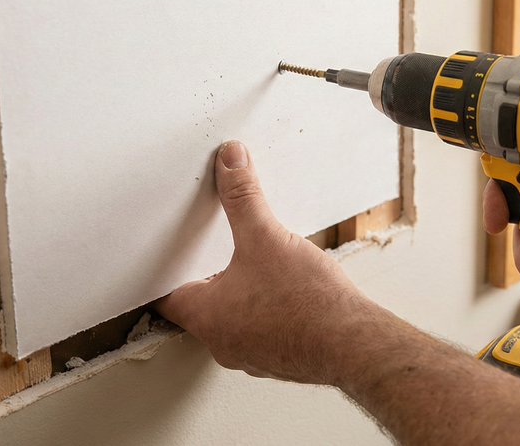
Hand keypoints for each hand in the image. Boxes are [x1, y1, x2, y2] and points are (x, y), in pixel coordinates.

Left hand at [155, 141, 375, 383]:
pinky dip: (267, 310)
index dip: (168, 271)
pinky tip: (285, 290)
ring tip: (255, 267)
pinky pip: (262, 330)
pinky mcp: (280, 357)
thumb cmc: (307, 304)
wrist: (353, 344)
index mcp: (207, 317)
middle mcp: (223, 343)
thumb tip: (230, 161)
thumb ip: (243, 197)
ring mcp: (252, 355)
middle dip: (209, 277)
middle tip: (215, 251)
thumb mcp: (267, 237)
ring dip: (241, 295)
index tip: (170, 255)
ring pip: (233, 320)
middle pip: (201, 307)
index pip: (166, 297)